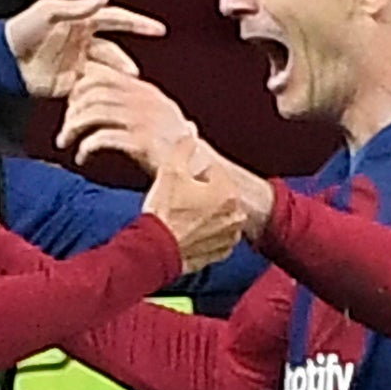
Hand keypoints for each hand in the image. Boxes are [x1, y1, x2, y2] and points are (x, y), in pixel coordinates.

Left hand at [1, 0, 166, 98]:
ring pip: (105, 73)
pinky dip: (98, 95)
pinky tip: (106, 102)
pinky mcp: (67, 84)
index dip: (138, 24)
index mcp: (82, 22)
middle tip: (134, 76)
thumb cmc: (21, 30)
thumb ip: (78, 8)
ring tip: (124, 91)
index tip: (159, 30)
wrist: (0, 59)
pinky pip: (88, 90)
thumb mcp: (49, 13)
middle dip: (126, 64)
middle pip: (114, 52)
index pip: (117, 20)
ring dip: (115, 81)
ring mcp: (76, 64)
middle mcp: (83, 43)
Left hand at [58, 65, 196, 176]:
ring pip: (94, 112)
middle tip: (64, 130)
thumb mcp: (153, 118)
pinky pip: (102, 138)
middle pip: (93, 92)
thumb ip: (131, 106)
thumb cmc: (171, 148)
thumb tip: (97, 103)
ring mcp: (144, 119)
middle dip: (71, 110)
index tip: (70, 109)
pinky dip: (86, 148)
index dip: (79, 90)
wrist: (199, 170)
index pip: (102, 76)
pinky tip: (82, 158)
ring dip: (73, 128)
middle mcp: (144, 99)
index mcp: (145, 90)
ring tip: (65, 143)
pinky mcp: (142, 142)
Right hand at [141, 140, 247, 272]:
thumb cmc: (164, 212)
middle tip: (181, 200)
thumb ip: (183, 149)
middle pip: (219, 195)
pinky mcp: (219, 254)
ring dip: (207, 215)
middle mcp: (235, 216)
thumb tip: (189, 134)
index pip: (213, 173)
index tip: (181, 184)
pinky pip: (216, 238)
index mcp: (228, 193)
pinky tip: (189, 233)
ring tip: (184, 218)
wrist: (155, 249)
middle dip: (203, 195)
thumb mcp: (171, 171)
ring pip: (219, 217)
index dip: (194, 175)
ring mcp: (228, 237)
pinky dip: (206, 235)